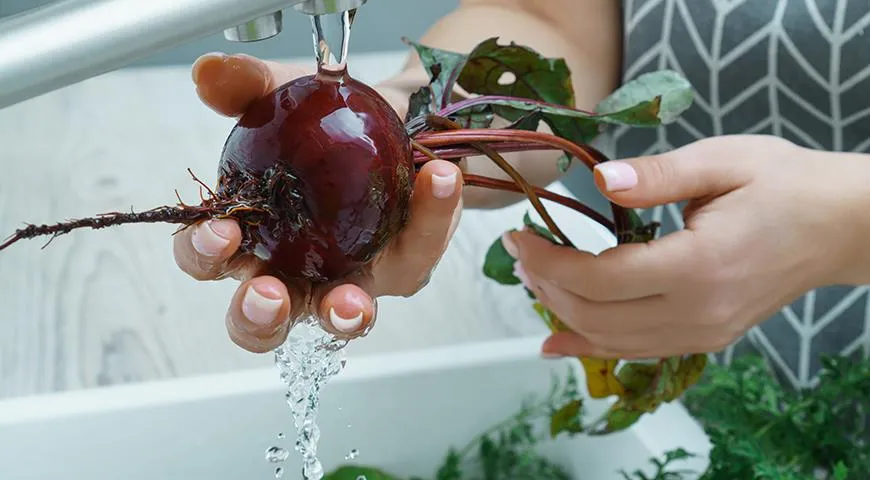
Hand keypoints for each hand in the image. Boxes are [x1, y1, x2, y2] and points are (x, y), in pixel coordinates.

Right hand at [174, 53, 462, 351]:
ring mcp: (349, 278)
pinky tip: (439, 177)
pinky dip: (431, 216)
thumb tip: (208, 73)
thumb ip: (246, 86)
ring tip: (353, 302)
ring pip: (340, 318)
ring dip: (344, 315)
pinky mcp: (403, 267)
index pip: (208, 259)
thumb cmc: (323, 125)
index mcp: (251, 235)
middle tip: (271, 296)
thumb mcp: (285, 95)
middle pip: (261, 323)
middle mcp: (294, 271)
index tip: (222, 234)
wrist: (393, 117)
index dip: (204, 254)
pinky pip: (417, 253)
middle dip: (259, 317)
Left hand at [501, 135, 869, 358]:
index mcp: (698, 266)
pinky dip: (593, 345)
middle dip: (545, 285)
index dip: (547, 261)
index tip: (518, 234)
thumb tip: (599, 180)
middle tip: (519, 252)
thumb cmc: (785, 184)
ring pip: (612, 340)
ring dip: (563, 314)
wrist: (840, 227)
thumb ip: (656, 175)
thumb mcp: (722, 161)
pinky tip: (558, 341)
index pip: (599, 278)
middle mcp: (697, 312)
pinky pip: (636, 350)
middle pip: (596, 315)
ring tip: (533, 280)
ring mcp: (703, 333)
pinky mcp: (706, 337)